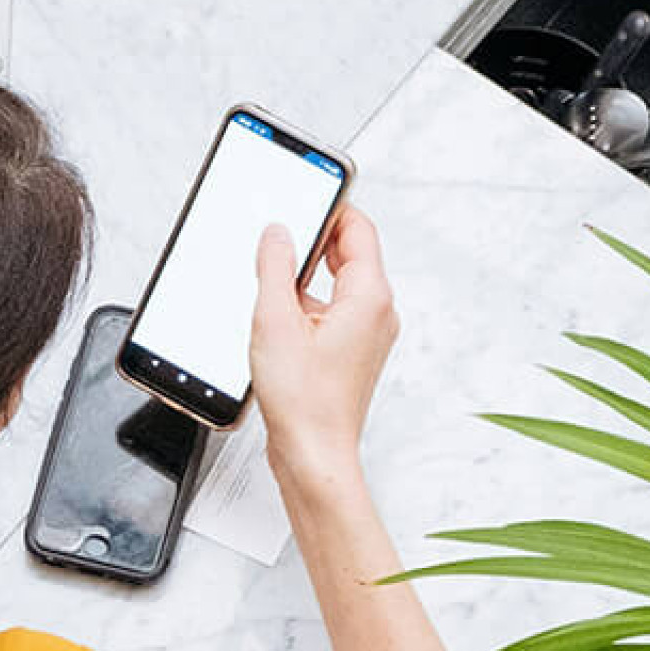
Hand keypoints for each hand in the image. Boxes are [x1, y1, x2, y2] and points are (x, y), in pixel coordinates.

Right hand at [247, 206, 397, 485]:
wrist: (313, 454)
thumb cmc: (303, 401)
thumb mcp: (275, 320)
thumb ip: (275, 266)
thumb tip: (278, 233)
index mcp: (370, 295)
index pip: (357, 228)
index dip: (329, 206)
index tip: (303, 196)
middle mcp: (378, 312)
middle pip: (350, 253)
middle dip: (314, 241)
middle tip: (278, 236)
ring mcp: (368, 334)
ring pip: (339, 283)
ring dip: (306, 277)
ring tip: (271, 286)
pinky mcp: (353, 352)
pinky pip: (333, 311)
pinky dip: (308, 305)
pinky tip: (277, 320)